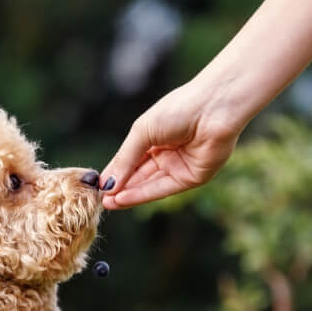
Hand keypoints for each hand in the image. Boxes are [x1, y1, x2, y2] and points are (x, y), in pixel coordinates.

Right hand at [101, 83, 241, 208]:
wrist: (214, 107)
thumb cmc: (178, 110)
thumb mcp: (143, 132)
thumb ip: (125, 159)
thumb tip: (107, 183)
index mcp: (155, 137)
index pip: (130, 160)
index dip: (114, 174)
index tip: (97, 187)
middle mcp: (167, 154)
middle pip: (138, 176)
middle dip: (119, 188)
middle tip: (99, 199)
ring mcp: (179, 167)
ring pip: (149, 185)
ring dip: (128, 195)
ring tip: (107, 202)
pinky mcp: (192, 178)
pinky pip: (163, 189)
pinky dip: (142, 195)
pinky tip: (123, 199)